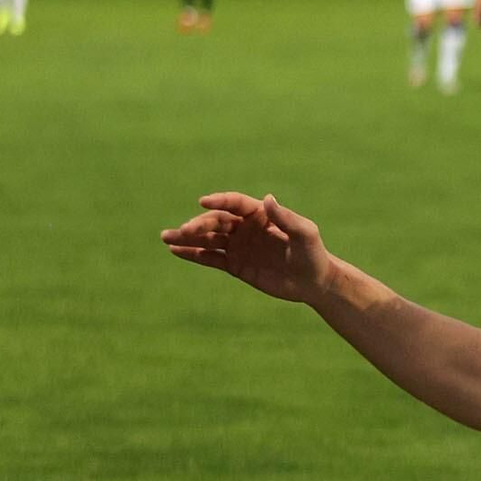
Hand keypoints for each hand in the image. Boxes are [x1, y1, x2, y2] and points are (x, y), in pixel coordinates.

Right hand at [160, 192, 332, 302]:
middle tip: (181, 231)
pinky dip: (193, 254)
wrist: (313, 282)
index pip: (235, 204)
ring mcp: (239, 246)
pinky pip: (211, 258)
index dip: (219, 202)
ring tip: (166, 238)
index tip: (203, 202)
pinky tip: (176, 251)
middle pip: (217, 222)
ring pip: (209, 239)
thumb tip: (268, 198)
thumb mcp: (304, 234)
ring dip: (188, 238)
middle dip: (198, 225)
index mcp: (261, 215)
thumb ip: (286, 218)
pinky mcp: (235, 265)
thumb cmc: (313, 254)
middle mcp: (246, 228)